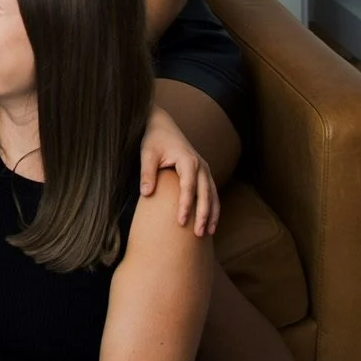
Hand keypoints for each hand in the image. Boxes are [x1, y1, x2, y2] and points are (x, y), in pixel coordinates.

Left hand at [141, 105, 218, 236]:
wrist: (163, 126)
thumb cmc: (154, 140)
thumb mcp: (147, 153)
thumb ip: (147, 173)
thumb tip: (146, 193)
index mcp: (188, 161)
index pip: (189, 188)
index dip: (186, 206)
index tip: (181, 222)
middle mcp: (201, 166)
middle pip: (205, 194)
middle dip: (203, 215)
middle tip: (198, 234)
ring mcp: (205, 170)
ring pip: (213, 195)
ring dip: (212, 214)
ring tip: (209, 233)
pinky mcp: (204, 173)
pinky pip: (212, 193)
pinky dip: (213, 208)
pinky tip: (211, 222)